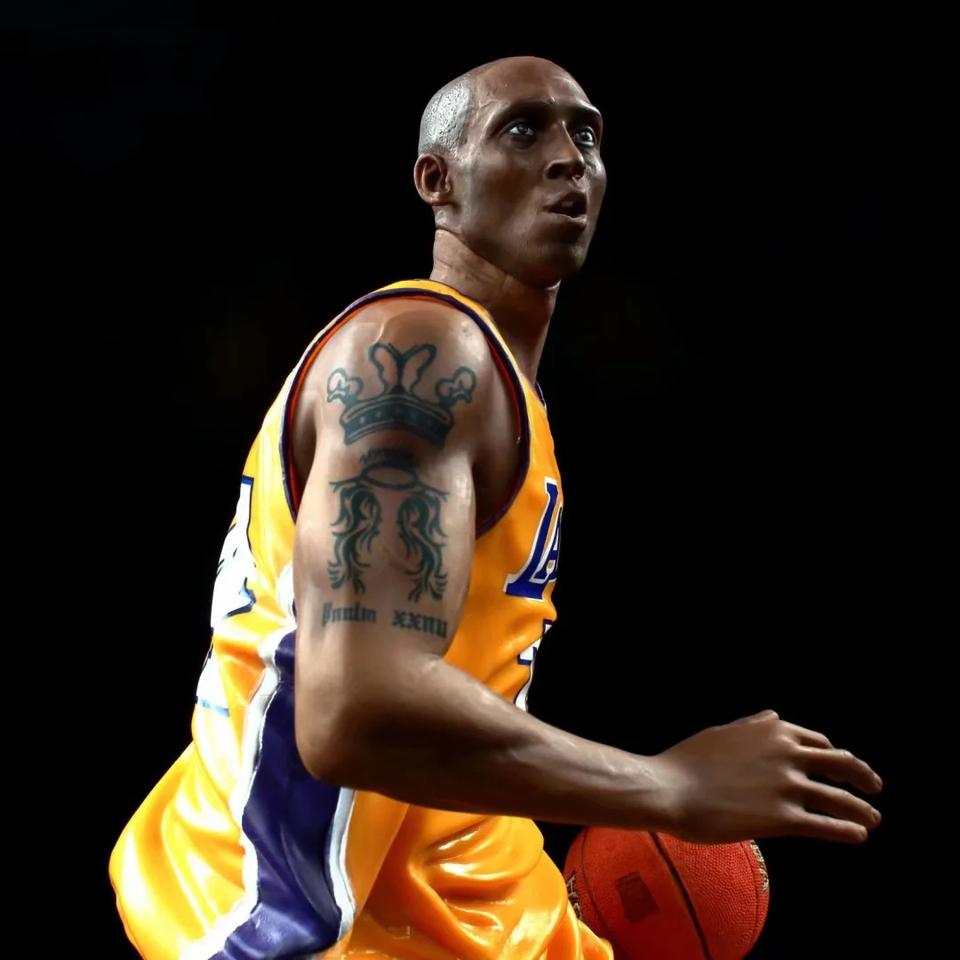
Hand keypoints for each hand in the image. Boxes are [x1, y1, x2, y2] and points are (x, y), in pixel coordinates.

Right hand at [657, 710, 882, 843]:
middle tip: (874, 787)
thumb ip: (753, 726)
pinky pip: (826, 825)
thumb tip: (774, 717)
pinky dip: (847, 830)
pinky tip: (858, 835)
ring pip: (839, 798)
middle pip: (841, 764)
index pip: (818, 742)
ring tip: (873, 820)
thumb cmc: (688, 762)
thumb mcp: (722, 733)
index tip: (841, 767)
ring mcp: (787, 786)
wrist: (669, 789)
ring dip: (862, 809)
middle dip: (862, 776)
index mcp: (773, 731)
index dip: (834, 756)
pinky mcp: (783, 818)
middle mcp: (787, 754)